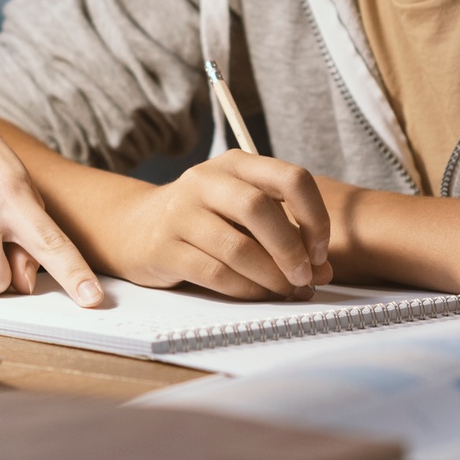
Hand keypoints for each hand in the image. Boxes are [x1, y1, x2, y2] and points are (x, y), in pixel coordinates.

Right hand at [109, 152, 332, 300]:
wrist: (135, 227)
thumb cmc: (204, 220)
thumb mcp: (242, 213)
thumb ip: (285, 235)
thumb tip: (324, 272)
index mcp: (236, 164)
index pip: (291, 178)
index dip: (315, 217)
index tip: (319, 251)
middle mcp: (207, 181)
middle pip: (260, 209)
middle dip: (290, 250)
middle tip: (304, 278)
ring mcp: (182, 212)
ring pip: (237, 247)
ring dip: (270, 277)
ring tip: (285, 291)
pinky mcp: (165, 247)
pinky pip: (215, 273)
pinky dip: (245, 290)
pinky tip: (256, 295)